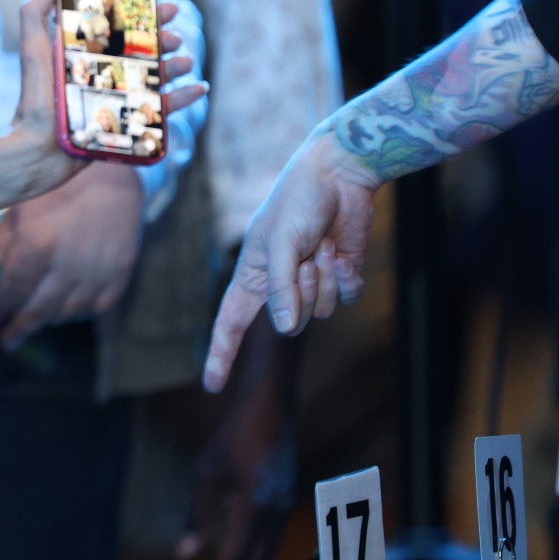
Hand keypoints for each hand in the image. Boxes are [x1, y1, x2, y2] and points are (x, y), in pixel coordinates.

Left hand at [0, 0, 206, 213]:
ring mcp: (117, 97)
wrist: (36, 149)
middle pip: (141, 48)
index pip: (117, 25)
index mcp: (84, 53)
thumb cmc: (33, 98)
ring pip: (155, 75)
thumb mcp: (34, 48)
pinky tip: (199, 87)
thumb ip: (36, 9)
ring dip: (174, 63)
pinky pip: (161, 108)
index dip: (139, 11)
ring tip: (184, 56)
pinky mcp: (127, 123)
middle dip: (161, 35)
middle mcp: (102, 73)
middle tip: (175, 26)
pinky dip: (183, 98)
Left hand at [0, 162, 142, 348]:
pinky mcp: (121, 272)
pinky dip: (80, 312)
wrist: (109, 168)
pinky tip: (68, 309)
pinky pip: (97, 307)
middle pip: (38, 311)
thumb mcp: (21, 208)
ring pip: (67, 313)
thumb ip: (5, 243)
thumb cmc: (55, 184)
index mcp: (37, 246)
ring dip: (48, 319)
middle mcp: (67, 265)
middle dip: (20, 328)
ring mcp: (97, 271)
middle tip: (8, 339)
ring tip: (37, 317)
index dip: (1, 307)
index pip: (12, 291)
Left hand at [178, 326, 297, 559]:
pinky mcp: (287, 495)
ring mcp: (286, 504)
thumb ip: (197, 516)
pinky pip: (274, 532)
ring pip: (269, 547)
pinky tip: (242, 541)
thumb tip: (184, 552)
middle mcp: (276, 512)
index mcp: (254, 509)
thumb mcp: (208, 474)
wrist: (270, 407)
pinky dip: (258, 544)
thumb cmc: (233, 437)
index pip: (236, 556)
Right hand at [203, 130, 377, 392]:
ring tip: (325, 247)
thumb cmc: (298, 200)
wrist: (340, 175)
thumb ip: (281, 287)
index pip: (231, 321)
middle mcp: (281, 282)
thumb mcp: (281, 242)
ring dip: (327, 280)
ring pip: (322, 311)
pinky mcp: (339, 275)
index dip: (221, 353)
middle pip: (292, 318)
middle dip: (304, 290)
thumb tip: (285, 329)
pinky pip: (344, 298)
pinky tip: (342, 253)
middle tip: (309, 256)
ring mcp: (311, 280)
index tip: (211, 385)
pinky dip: (346, 279)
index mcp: (253, 272)